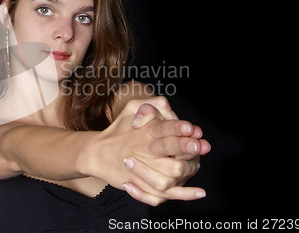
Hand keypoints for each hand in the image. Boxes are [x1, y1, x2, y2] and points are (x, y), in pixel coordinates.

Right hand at [82, 97, 209, 205]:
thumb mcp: (130, 109)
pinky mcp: (143, 185)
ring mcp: (143, 169)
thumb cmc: (118, 130)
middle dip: (186, 146)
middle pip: (168, 149)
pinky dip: (186, 194)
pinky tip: (200, 191)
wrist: (97, 154)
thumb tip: (167, 106)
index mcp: (144, 132)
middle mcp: (144, 150)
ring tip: (198, 163)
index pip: (163, 128)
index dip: (179, 127)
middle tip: (201, 145)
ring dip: (189, 168)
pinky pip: (166, 193)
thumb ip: (150, 104)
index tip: (192, 128)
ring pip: (171, 173)